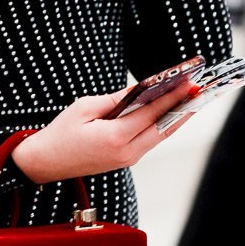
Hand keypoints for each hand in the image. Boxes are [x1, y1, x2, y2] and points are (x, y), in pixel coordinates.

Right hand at [11, 77, 195, 183]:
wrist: (45, 163)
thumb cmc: (61, 132)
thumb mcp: (85, 108)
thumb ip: (116, 100)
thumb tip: (141, 89)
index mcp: (114, 138)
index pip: (151, 113)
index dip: (172, 96)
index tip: (189, 82)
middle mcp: (126, 153)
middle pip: (163, 128)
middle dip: (183, 107)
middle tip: (200, 89)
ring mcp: (127, 159)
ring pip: (160, 136)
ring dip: (176, 117)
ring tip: (192, 99)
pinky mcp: (125, 160)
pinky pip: (150, 140)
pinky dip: (162, 125)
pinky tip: (170, 112)